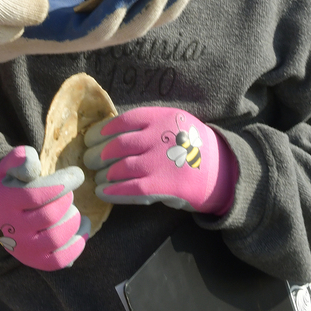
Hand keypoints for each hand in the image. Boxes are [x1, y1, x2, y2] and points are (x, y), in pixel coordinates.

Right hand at [0, 146, 88, 270]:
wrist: (0, 216)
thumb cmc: (11, 185)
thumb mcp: (9, 166)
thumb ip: (20, 158)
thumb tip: (33, 169)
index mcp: (3, 202)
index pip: (36, 194)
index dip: (62, 183)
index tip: (77, 175)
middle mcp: (11, 228)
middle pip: (50, 216)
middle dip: (67, 200)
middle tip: (69, 193)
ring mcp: (23, 248)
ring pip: (56, 238)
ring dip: (73, 220)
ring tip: (74, 210)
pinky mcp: (36, 261)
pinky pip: (60, 260)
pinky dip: (77, 244)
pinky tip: (82, 227)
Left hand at [83, 106, 237, 215]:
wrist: (221, 170)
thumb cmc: (191, 147)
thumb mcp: (175, 124)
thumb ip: (149, 126)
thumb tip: (108, 136)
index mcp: (163, 118)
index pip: (124, 120)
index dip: (103, 130)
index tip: (91, 138)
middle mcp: (161, 137)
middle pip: (118, 145)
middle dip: (98, 154)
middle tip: (88, 160)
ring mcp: (162, 162)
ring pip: (121, 168)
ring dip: (104, 174)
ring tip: (97, 177)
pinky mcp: (165, 185)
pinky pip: (131, 188)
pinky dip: (113, 191)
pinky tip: (103, 193)